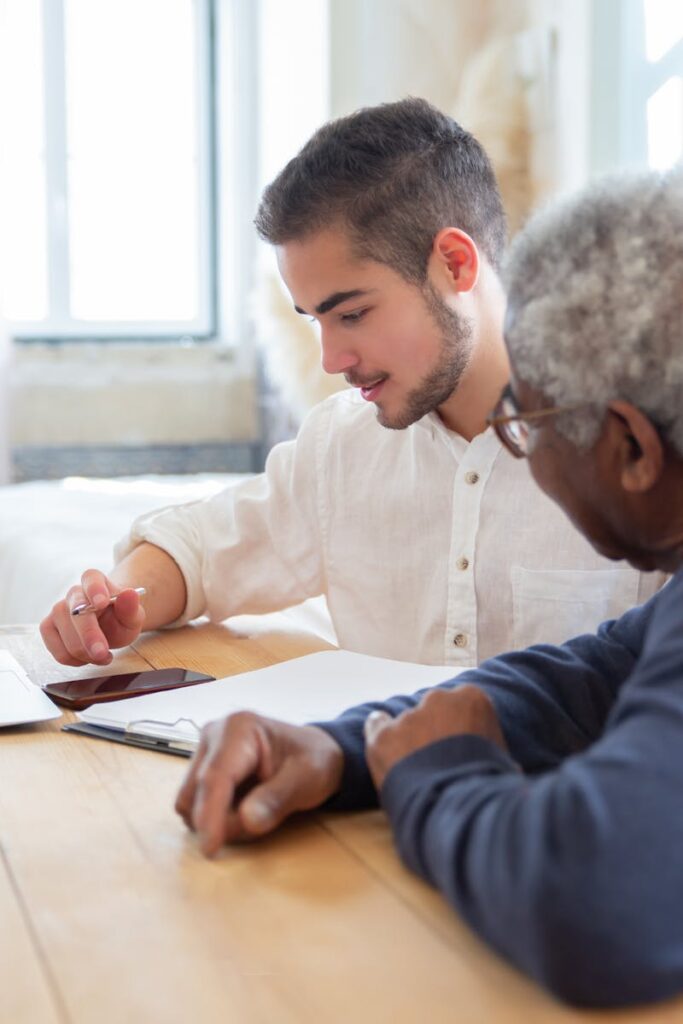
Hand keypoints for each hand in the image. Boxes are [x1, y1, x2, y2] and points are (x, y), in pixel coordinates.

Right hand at [39, 569, 145, 665]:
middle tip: (102, 652)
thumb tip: (129, 593)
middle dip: (88, 635)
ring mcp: (58, 610)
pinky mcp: (48, 628)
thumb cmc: (119, 618)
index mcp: (95, 581)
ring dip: (87, 654)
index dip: (95, 590)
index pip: (91, 578)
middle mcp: (74, 593)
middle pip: (75, 613)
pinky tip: (88, 657)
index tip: (101, 603)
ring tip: (103, 654)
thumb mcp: (133, 616)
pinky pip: (58, 651)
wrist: (108, 627)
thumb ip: (131, 607)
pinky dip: (76, 661)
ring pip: (67, 636)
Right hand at [175, 712, 344, 856]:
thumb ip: (278, 798)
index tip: (210, 848)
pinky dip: (215, 818)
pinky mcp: (200, 769)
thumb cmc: (313, 760)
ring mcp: (204, 752)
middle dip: (220, 820)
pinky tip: (244, 810)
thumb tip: (247, 821)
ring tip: (257, 812)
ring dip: (217, 822)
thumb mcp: (308, 778)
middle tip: (261, 823)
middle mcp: (214, 735)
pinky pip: (195, 806)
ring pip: (190, 802)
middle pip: (195, 792)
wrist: (313, 753)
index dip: (210, 815)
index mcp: (239, 728)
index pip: (215, 776)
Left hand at [364, 684, 506, 789]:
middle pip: (432, 711)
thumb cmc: (489, 785)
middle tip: (438, 763)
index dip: (460, 729)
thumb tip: (503, 767)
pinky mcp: (383, 737)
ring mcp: (408, 717)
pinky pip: (376, 728)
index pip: (462, 706)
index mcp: (472, 698)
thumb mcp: (504, 762)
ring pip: (406, 725)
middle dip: (433, 731)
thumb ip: (492, 750)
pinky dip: (381, 742)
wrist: (460, 807)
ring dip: (410, 743)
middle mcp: (438, 699)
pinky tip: (387, 759)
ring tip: (418, 775)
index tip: (460, 750)